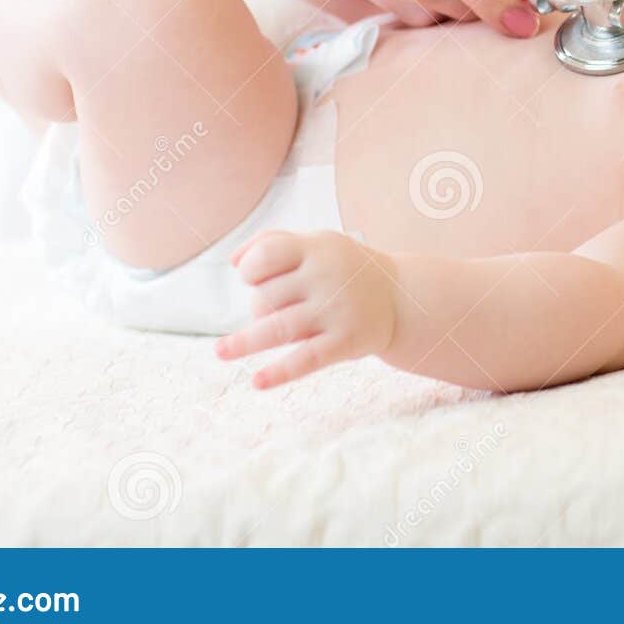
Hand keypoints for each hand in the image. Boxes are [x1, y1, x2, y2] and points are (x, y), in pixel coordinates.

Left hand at [217, 230, 397, 389]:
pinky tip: (257, 382)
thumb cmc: (345, 269)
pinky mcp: (346, 342)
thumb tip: (234, 261)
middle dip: (260, 307)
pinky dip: (280, 372)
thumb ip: (273, 242)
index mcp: (317, 248)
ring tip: (220, 351)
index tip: (254, 278)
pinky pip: (306, 359)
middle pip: (267, 297)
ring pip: (278, 328)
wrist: (402, 299)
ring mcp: (337, 311)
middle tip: (281, 307)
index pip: (266, 255)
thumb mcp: (318, 244)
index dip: (250, 269)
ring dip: (245, 342)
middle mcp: (328, 277)